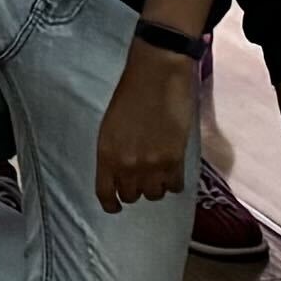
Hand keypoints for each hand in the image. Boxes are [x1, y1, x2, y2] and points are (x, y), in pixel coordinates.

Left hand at [98, 45, 202, 211]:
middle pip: (132, 196)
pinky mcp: (175, 160)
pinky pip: (174, 186)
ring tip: (159, 173)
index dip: (111, 204)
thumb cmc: (131, 93)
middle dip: (136, 189)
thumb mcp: (110, 125)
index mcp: (106, 154)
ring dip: (156, 186)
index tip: (116, 206)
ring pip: (154, 194)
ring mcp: (152, 165)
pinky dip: (174, 182)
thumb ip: (113, 151)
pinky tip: (174, 172)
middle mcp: (127, 165)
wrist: (157, 74)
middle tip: (142, 178)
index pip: (105, 193)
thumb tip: (120, 171)